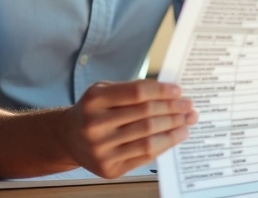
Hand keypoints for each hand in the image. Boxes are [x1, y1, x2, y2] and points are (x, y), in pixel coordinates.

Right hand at [60, 80, 196, 177]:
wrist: (68, 138)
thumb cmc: (92, 111)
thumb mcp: (104, 91)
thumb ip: (132, 90)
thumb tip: (171, 93)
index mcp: (94, 100)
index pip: (137, 93)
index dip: (162, 91)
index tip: (179, 91)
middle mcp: (95, 125)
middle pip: (146, 115)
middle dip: (173, 110)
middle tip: (189, 106)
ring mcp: (101, 149)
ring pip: (148, 138)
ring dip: (173, 128)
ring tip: (187, 121)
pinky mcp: (109, 168)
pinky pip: (144, 155)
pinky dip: (164, 145)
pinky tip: (175, 136)